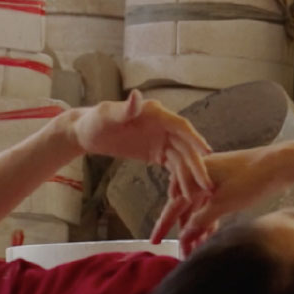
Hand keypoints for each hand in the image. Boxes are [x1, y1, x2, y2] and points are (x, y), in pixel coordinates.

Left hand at [68, 93, 209, 186]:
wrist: (87, 133)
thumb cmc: (95, 120)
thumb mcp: (107, 115)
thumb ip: (124, 109)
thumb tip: (137, 96)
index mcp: (156, 114)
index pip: (180, 126)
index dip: (194, 139)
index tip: (207, 153)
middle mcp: (163, 126)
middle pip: (186, 147)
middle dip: (196, 166)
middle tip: (206, 186)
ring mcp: (162, 140)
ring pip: (181, 160)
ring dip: (189, 178)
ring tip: (193, 198)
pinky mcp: (158, 153)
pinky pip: (173, 167)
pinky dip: (179, 179)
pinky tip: (182, 194)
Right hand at [153, 145, 293, 247]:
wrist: (279, 162)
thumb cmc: (251, 179)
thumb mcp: (223, 203)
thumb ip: (202, 219)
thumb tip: (184, 234)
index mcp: (193, 177)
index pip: (173, 206)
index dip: (163, 226)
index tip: (153, 242)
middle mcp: (199, 176)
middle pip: (185, 208)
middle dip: (184, 232)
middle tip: (182, 253)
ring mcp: (212, 179)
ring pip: (199, 208)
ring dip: (198, 228)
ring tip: (197, 250)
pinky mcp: (225, 184)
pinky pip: (211, 204)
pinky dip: (210, 219)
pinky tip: (209, 236)